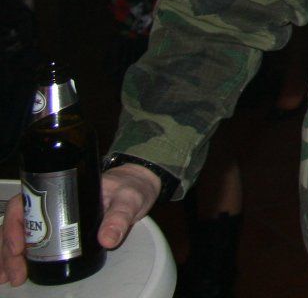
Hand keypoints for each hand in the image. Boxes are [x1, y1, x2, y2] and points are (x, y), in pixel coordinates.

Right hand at [1, 164, 158, 285]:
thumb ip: (119, 218)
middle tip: (15, 272)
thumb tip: (107, 240)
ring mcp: (54, 214)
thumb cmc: (132, 186)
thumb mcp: (128, 199)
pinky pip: (33, 239)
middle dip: (10, 247)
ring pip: (21, 232)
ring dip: (10, 254)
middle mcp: (52, 200)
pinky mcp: (61, 226)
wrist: (141, 185)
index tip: (20, 247)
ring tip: (11, 276)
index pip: (25, 202)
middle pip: (18, 222)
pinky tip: (18, 270)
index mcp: (62, 186)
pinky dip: (22, 255)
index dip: (16, 224)